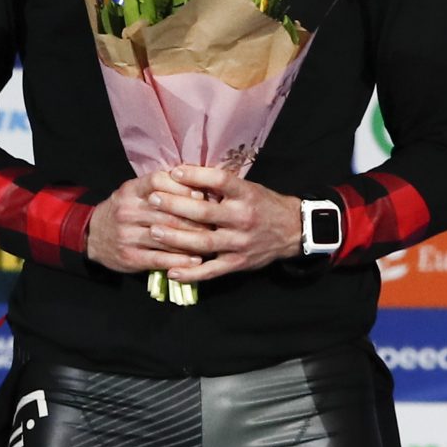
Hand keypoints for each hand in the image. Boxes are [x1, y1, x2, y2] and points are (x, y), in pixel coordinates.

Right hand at [84, 173, 212, 275]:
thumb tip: (197, 184)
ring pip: (167, 236)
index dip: (182, 187)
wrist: (92, 236)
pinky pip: (160, 258)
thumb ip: (159, 187)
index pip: (157, 182)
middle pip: (167, 212)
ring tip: (211, 242)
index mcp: (130, 191)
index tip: (201, 194)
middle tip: (216, 221)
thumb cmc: (123, 211)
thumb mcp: (134, 193)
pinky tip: (195, 260)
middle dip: (195, 217)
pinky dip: (180, 260)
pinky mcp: (129, 256)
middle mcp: (127, 211)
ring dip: (192, 240)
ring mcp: (127, 235)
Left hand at [152, 165, 304, 283]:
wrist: (293, 229)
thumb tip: (183, 173)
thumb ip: (219, 185)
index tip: (173, 172)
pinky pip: (212, 271)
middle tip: (152, 199)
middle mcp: (243, 218)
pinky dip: (191, 273)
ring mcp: (240, 243)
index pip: (219, 181)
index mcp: (246, 195)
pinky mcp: (238, 263)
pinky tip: (171, 271)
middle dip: (175, 205)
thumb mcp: (247, 188)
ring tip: (153, 231)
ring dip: (176, 238)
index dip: (195, 176)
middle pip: (205, 212)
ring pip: (204, 242)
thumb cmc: (262, 204)